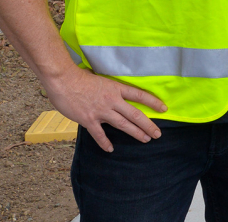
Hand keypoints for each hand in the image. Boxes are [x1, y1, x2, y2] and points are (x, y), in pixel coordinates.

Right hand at [45, 66, 166, 152]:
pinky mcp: (89, 119)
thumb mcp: (102, 80)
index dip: (153, 102)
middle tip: (157, 134)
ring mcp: (101, 111)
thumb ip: (110, 89)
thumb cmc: (80, 77)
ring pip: (123, 124)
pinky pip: (99, 134)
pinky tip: (110, 149)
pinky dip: (105, 143)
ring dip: (135, 133)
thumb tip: (115, 93)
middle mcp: (112, 100)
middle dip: (148, 125)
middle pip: (135, 114)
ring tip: (145, 139)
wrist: (63, 80)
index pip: (140, 95)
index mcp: (116, 89)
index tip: (164, 109)